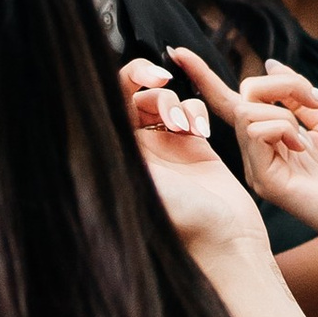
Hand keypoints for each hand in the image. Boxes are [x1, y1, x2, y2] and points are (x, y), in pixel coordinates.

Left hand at [118, 59, 277, 279]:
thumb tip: (90, 115)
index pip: (111, 106)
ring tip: (188, 128)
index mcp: (121, 156)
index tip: (150, 77)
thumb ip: (122, 147)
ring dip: (178, 104)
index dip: (127, 80)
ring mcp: (166, 147)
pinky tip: (202, 133)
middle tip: (170, 101)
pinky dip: (196, 112)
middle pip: (137, 97)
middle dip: (156, 91)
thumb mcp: (145, 182)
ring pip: (167, 100)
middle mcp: (139, 150)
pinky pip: (191, 111)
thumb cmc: (185, 221)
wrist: (227, 239)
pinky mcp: (194, 147)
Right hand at [167, 47, 317, 254]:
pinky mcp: (262, 179)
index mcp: (267, 136)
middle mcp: (254, 151)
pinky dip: (284, 127)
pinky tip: (302, 148)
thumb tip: (270, 63)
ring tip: (307, 137)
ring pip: (247, 111)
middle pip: (244, 95)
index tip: (179, 51)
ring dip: (287, 110)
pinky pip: (256, 132)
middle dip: (283, 84)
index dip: (203, 75)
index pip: (229, 101)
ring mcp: (255, 166)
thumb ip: (297, 95)